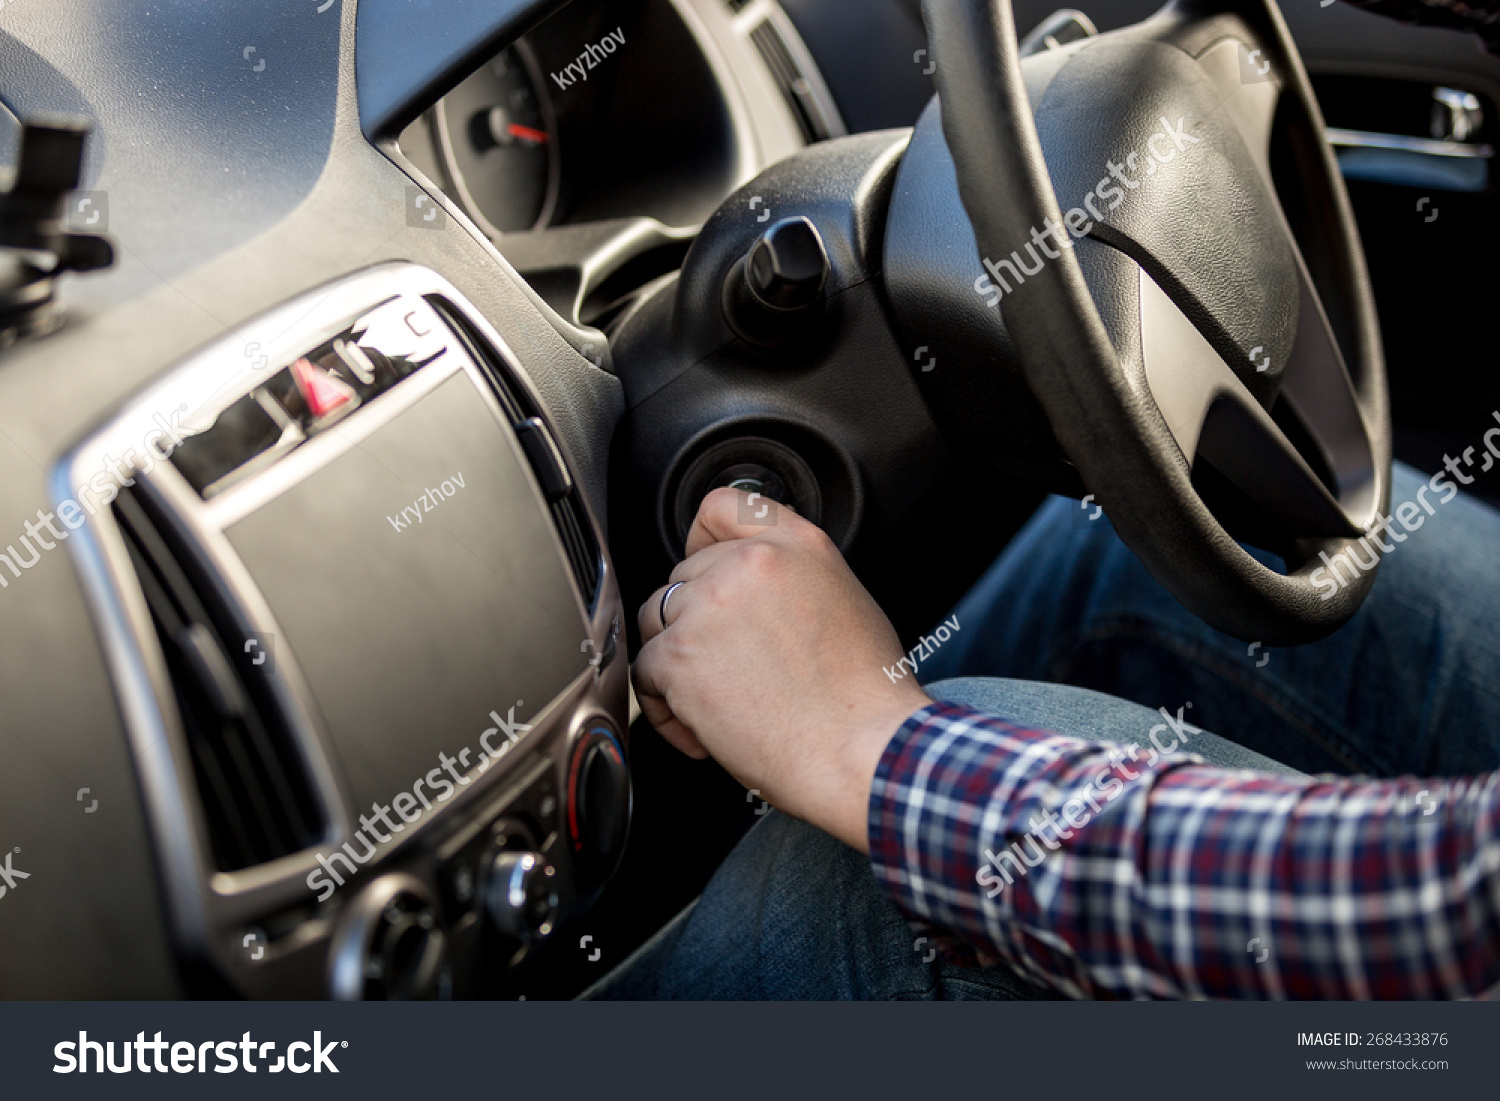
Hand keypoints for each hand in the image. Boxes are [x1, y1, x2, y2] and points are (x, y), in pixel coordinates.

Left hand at [632, 488, 930, 851]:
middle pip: (683, 577)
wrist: (861, 749)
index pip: (721, 507)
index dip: (703, 539)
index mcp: (794, 544)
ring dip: (676, 662)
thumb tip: (754, 590)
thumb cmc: (864, 695)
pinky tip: (706, 730)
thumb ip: (792, 576)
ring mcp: (708, 605)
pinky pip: (645, 673)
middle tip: (731, 669)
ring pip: (656, 622)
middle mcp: (748, 563)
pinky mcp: (678, 655)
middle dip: (696, 623)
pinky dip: (665, 708)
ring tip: (718, 701)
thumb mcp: (845, 600)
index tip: (702, 564)